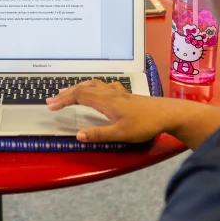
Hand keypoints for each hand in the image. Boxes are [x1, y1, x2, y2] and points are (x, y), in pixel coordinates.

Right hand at [46, 80, 175, 142]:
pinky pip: (104, 85)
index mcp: (106, 101)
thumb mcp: (121, 134)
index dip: (63, 100)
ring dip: (78, 88)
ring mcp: (118, 92)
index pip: (79, 96)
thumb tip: (78, 135)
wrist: (169, 113)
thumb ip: (99, 134)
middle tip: (52, 100)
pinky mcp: (125, 95)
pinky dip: (93, 86)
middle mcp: (110, 93)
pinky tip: (96, 91)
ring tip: (68, 93)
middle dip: (66, 93)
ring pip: (93, 84)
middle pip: (83, 88)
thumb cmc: (146, 124)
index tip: (50, 106)